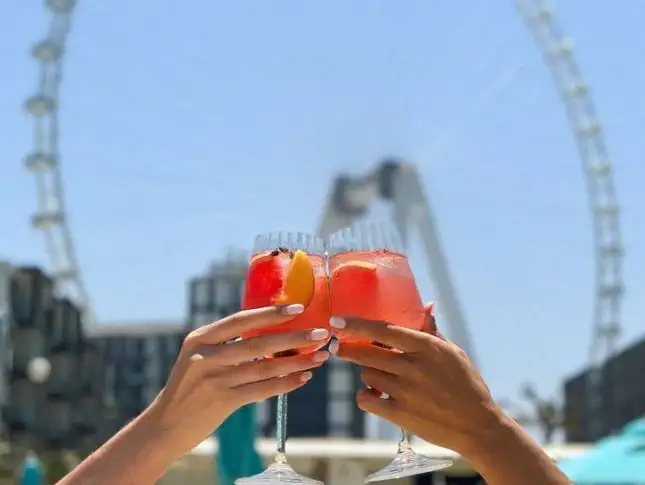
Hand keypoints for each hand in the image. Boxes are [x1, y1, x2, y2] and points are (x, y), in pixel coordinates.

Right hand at [146, 304, 330, 457]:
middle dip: (294, 338)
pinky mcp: (222, 401)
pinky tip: (303, 378)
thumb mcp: (199, 358)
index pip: (241, 320)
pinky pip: (262, 390)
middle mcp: (205, 356)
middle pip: (259, 343)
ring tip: (320, 356)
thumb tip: (271, 333)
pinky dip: (285, 384)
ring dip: (297, 362)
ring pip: (265, 367)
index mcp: (200, 338)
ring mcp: (214, 379)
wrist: (165, 426)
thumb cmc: (190, 388)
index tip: (298, 309)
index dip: (270, 314)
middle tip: (321, 333)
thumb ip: (226, 345)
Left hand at [330, 304, 502, 455]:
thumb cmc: (466, 384)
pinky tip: (375, 395)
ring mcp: (405, 391)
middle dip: (347, 349)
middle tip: (339, 348)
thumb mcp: (453, 352)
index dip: (356, 325)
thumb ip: (432, 330)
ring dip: (367, 373)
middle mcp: (413, 367)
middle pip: (367, 353)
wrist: (477, 426)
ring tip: (378, 375)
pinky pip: (366, 400)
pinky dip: (365, 396)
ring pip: (367, 374)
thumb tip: (427, 305)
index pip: (383, 330)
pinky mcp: (400, 414)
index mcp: (426, 347)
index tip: (336, 320)